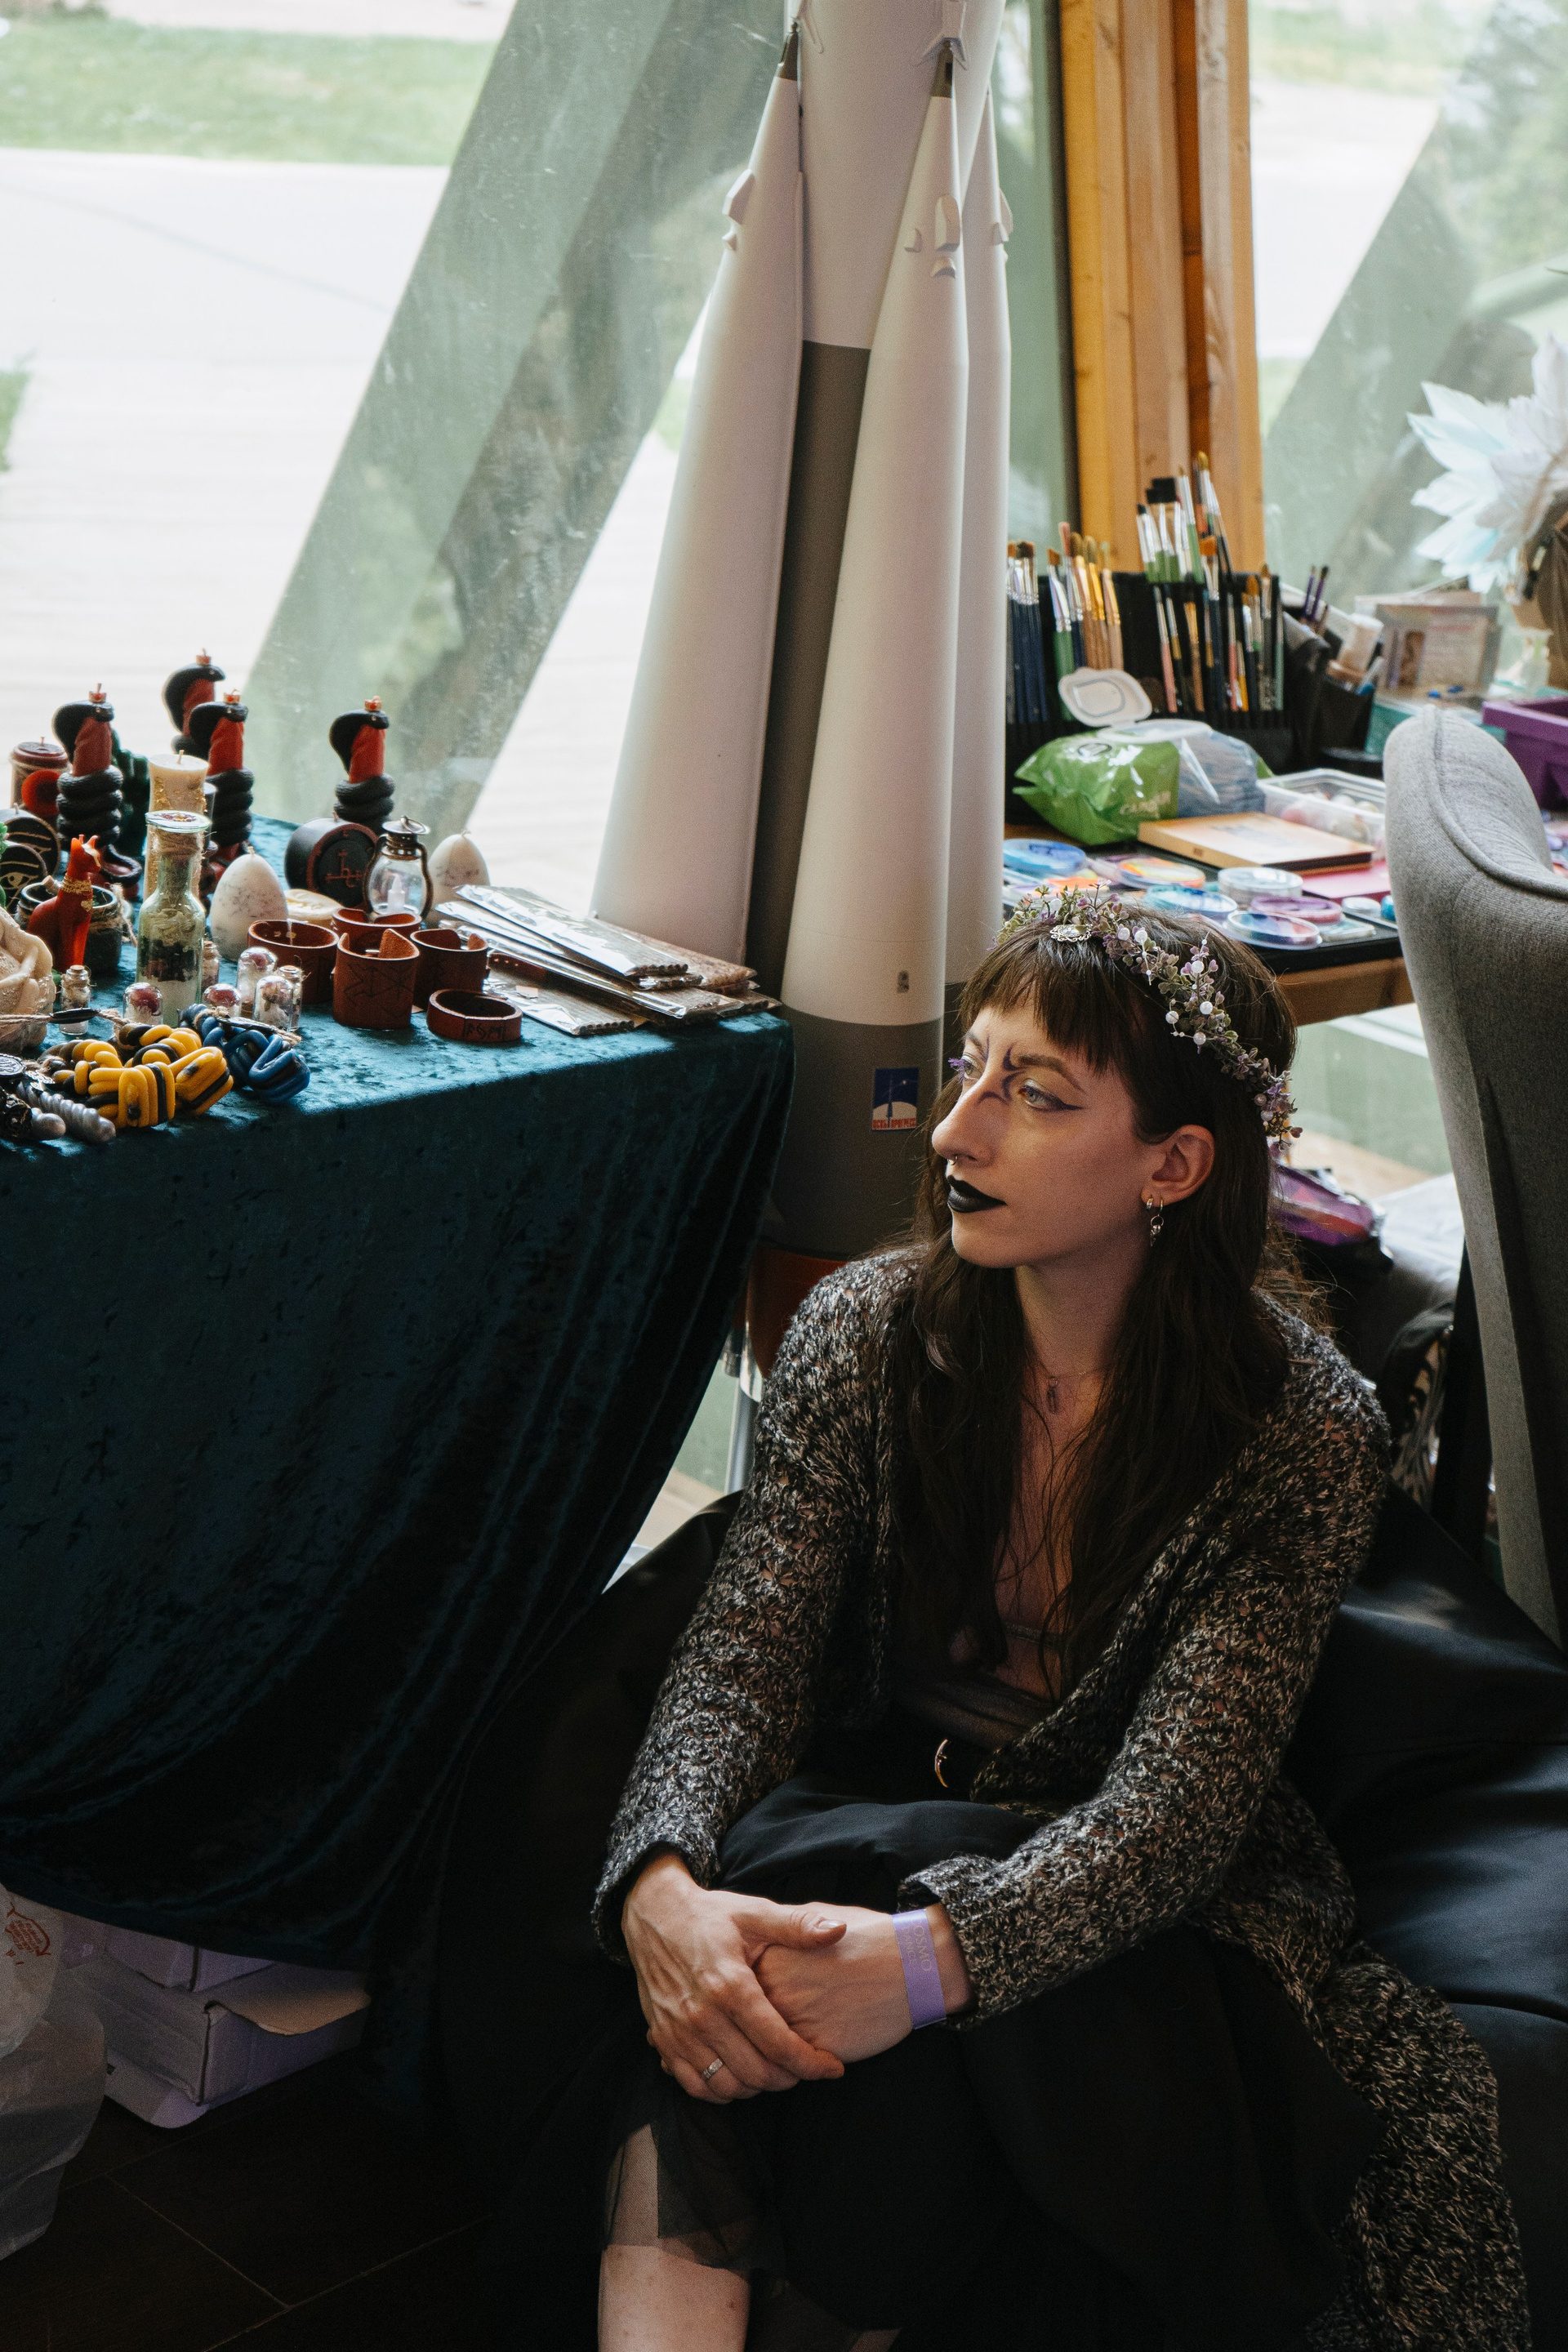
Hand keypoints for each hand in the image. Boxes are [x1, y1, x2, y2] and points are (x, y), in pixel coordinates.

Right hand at [622, 1853, 850, 2104]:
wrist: (654, 1914)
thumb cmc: (710, 1915)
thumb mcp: (755, 1912)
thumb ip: (797, 1926)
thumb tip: (838, 1930)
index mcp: (729, 1985)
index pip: (777, 2043)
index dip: (811, 2063)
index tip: (833, 2067)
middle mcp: (701, 2015)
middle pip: (756, 2072)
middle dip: (790, 2078)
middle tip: (807, 2067)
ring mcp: (678, 2031)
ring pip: (727, 2086)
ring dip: (758, 2087)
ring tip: (777, 2070)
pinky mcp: (662, 2040)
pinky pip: (694, 2086)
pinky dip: (722, 2091)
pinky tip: (740, 2075)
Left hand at [756, 1904, 972, 2063]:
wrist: (910, 1964)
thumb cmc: (866, 1937)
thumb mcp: (816, 1919)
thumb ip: (783, 1937)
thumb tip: (763, 1949)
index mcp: (768, 1957)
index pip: (733, 1990)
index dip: (743, 2000)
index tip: (755, 2001)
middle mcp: (772, 1992)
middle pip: (742, 2025)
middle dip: (749, 2034)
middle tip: (764, 2034)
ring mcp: (792, 2023)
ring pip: (762, 2053)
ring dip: (769, 2059)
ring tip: (787, 2052)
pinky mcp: (815, 2051)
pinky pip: (791, 2069)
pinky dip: (795, 2070)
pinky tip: (809, 2060)